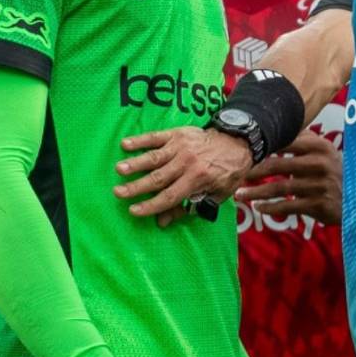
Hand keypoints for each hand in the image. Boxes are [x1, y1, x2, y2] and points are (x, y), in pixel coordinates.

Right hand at [114, 126, 252, 227]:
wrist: (237, 143)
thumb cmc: (226, 173)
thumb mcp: (215, 195)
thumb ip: (189, 208)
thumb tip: (162, 221)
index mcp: (198, 179)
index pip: (170, 196)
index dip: (151, 205)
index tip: (134, 211)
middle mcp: (187, 163)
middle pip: (158, 178)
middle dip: (137, 187)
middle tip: (118, 192)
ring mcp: (181, 147)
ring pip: (154, 157)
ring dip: (135, 163)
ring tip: (119, 169)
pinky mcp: (177, 134)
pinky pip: (155, 137)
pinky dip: (140, 140)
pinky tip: (125, 144)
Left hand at [235, 132, 341, 225]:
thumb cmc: (334, 170)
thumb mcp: (323, 150)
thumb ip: (301, 139)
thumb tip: (273, 124)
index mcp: (319, 146)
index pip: (284, 142)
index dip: (261, 147)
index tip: (241, 150)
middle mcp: (319, 164)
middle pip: (276, 166)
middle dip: (252, 171)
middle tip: (235, 174)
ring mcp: (319, 185)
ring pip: (279, 188)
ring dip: (256, 193)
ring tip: (239, 195)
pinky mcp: (318, 204)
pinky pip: (287, 206)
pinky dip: (270, 207)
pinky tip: (257, 208)